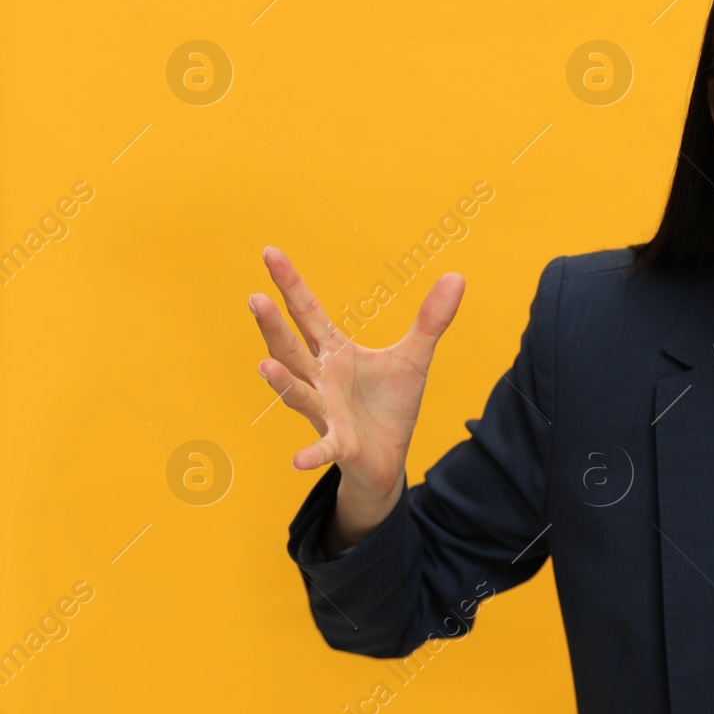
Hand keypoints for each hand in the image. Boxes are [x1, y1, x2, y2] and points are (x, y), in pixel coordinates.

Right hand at [249, 246, 464, 508]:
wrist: (387, 458)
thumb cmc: (390, 405)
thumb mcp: (413, 357)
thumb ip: (431, 320)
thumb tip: (457, 275)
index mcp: (333, 353)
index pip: (307, 313)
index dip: (290, 284)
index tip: (270, 252)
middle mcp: (320, 380)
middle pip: (291, 348)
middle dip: (274, 325)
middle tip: (255, 298)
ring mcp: (326, 412)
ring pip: (298, 393)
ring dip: (281, 381)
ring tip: (265, 364)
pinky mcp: (340, 444)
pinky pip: (325, 447)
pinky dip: (313, 453)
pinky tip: (298, 462)